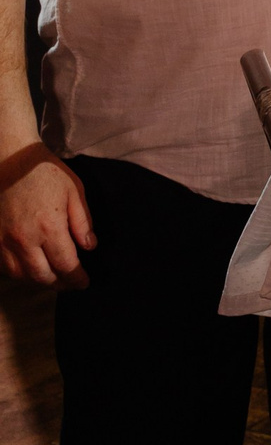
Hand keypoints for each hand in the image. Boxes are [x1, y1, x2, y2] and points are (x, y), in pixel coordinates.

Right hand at [0, 144, 94, 286]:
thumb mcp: (74, 191)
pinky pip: (4, 267)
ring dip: (38, 281)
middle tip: (69, 282)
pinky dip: (18, 272)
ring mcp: (4, 241)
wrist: (10, 160)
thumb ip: (82, 222)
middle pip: (42, 277)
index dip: (77, 278)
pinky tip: (29, 267)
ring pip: (21, 276)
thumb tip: (89, 247)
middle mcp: (24, 239)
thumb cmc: (45, 172)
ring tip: (51, 277)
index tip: (84, 282)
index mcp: (49, 227)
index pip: (66, 266)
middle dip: (59, 284)